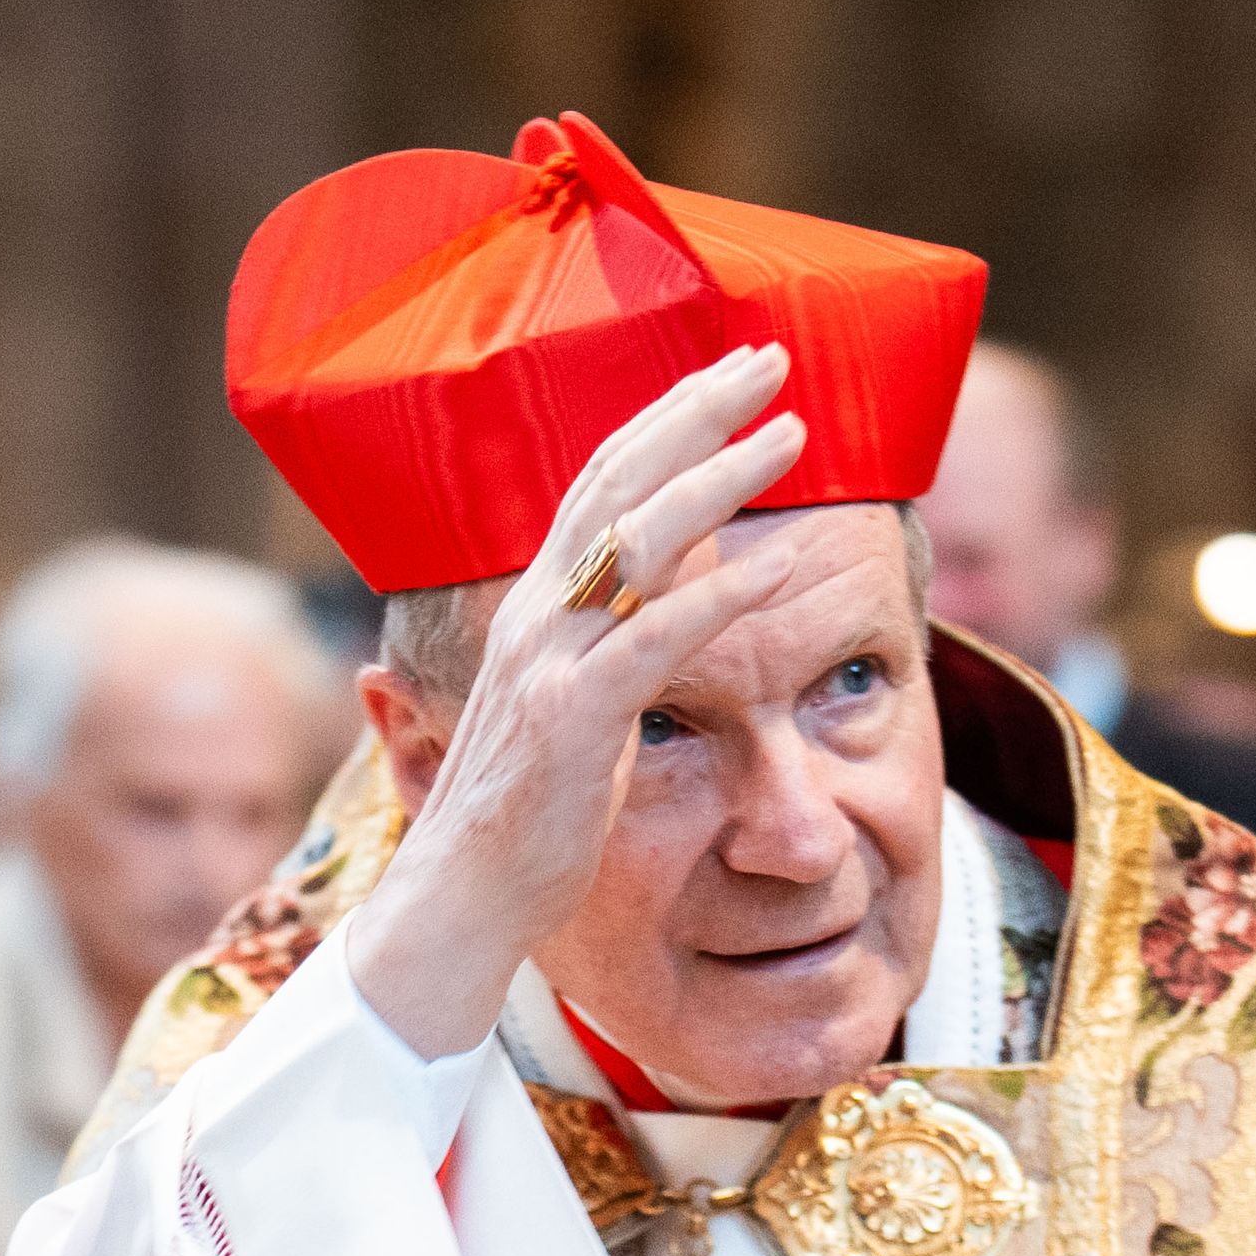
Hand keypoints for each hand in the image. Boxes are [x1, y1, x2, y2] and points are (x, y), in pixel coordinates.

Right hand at [347, 342, 814, 1055]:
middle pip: (619, 478)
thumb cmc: (524, 816)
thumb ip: (603, 650)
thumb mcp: (567, 710)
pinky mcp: (572, 717)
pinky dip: (725, 597)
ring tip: (794, 434)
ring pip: (639, 539)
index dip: (666, 418)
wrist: (461, 898)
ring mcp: (548, 659)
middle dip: (697, 409)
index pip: (602, 481)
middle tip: (772, 357)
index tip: (733, 375)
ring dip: (722, 478)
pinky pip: (659, 639)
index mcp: (535, 605)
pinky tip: (786, 567)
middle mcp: (534, 612)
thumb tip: (647, 605)